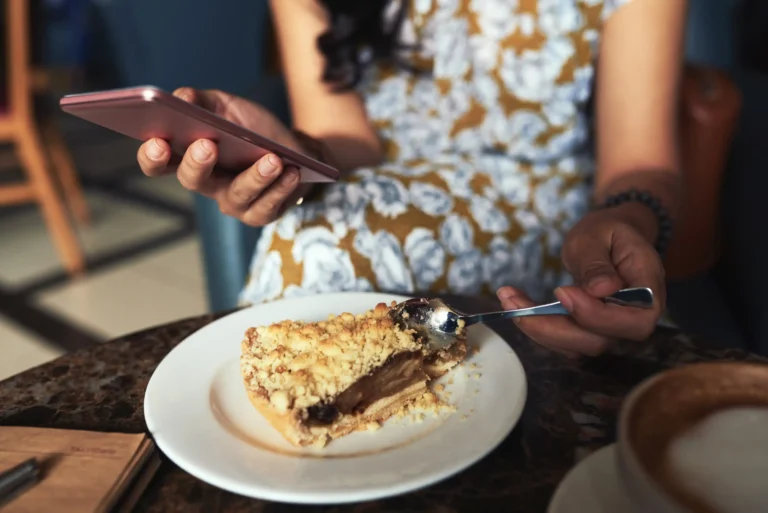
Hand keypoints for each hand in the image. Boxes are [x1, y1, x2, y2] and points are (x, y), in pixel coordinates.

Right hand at [136, 88, 311, 225]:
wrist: (295, 149)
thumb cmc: (255, 129)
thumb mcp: (228, 107)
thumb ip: (202, 101)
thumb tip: (182, 96)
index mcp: (189, 156)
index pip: (158, 163)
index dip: (152, 156)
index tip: (157, 141)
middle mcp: (206, 183)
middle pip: (192, 180)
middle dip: (197, 163)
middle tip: (207, 145)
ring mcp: (232, 202)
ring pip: (237, 195)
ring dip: (255, 177)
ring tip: (272, 159)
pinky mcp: (260, 213)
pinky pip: (267, 206)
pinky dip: (280, 188)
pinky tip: (290, 172)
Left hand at [496, 205, 665, 356]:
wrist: (607, 236)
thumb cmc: (606, 231)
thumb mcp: (597, 233)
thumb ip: (597, 262)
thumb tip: (602, 289)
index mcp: (648, 288)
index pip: (635, 321)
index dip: (598, 315)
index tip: (562, 291)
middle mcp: (633, 316)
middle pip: (601, 340)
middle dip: (554, 327)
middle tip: (516, 300)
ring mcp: (610, 327)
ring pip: (577, 346)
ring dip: (538, 327)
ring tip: (508, 297)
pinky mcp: (588, 330)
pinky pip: (563, 339)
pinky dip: (536, 325)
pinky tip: (514, 301)